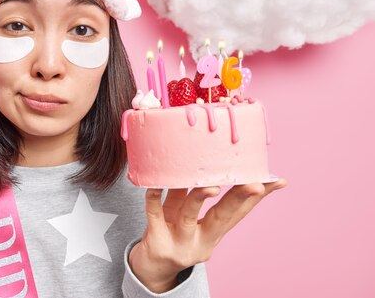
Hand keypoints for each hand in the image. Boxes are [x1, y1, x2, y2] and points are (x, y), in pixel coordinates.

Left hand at [128, 179, 286, 292]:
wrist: (153, 267)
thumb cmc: (174, 232)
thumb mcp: (189, 214)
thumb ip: (194, 193)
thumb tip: (205, 162)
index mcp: (213, 233)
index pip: (239, 213)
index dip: (257, 198)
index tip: (277, 180)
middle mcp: (200, 239)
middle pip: (222, 217)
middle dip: (238, 199)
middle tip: (255, 184)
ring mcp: (178, 241)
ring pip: (189, 216)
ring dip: (199, 198)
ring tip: (211, 186)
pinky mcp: (156, 240)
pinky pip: (154, 215)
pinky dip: (154, 198)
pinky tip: (156, 183)